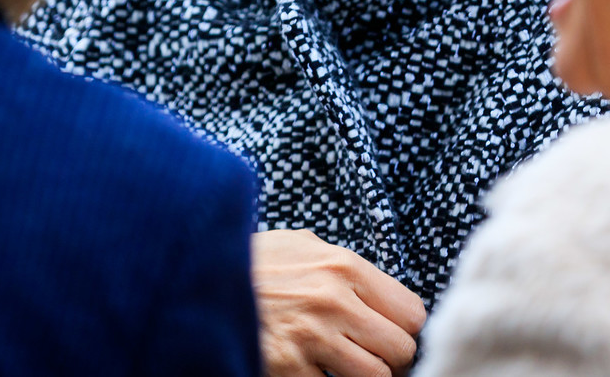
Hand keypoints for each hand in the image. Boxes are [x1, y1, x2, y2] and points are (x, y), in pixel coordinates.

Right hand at [252, 229, 426, 376]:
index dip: (404, 328)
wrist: (198, 278)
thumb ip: (342, 265)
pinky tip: (313, 371)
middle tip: (371, 356)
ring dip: (365, 376)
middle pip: (401, 349)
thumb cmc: (252, 262)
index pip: (411, 312)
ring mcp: (311, 338)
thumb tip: (378, 290)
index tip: (390, 332)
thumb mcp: (301, 246)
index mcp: (344, 266)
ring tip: (345, 368)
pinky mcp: (287, 368)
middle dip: (390, 359)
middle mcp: (334, 300)